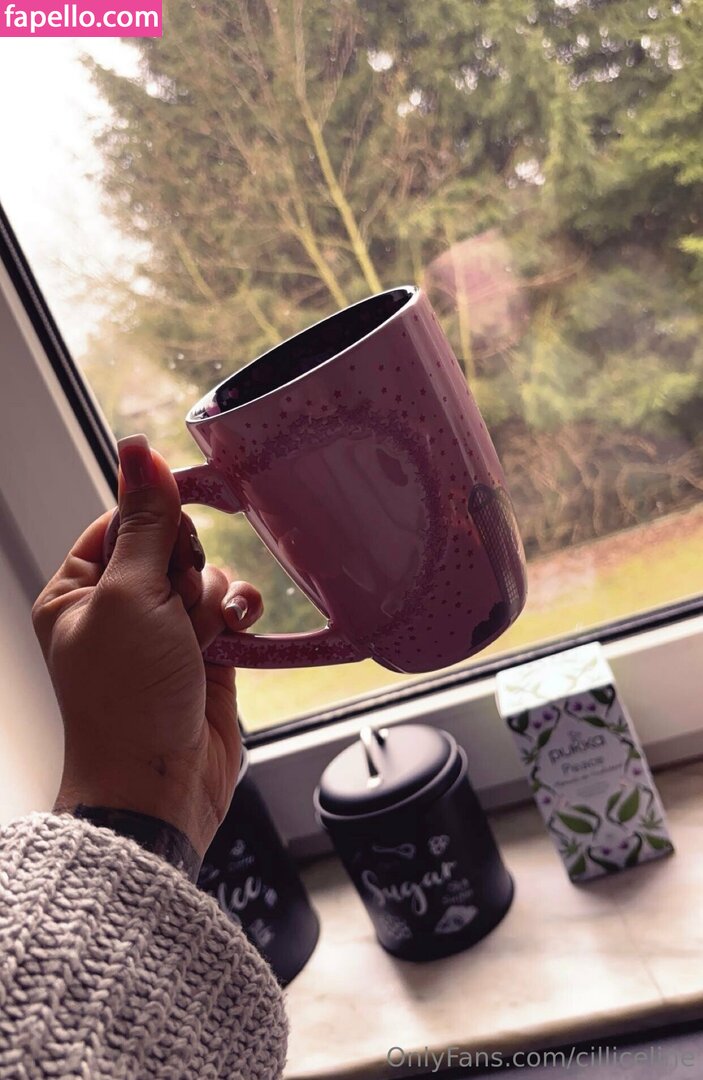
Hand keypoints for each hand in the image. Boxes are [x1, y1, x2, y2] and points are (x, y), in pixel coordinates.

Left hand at [32, 434, 262, 856]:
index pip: (122, 522)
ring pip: (206, 577)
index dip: (153, 523)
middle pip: (171, 546)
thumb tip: (138, 451)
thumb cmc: (125, 698)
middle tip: (174, 605)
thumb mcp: (127, 596)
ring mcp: (163, 632)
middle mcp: (119, 608)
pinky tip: (232, 634)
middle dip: (184, 569)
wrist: (160, 784)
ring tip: (197, 639)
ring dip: (210, 601)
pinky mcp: (204, 654)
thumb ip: (143, 522)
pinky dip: (236, 616)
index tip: (170, 541)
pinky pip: (230, 609)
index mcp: (78, 590)